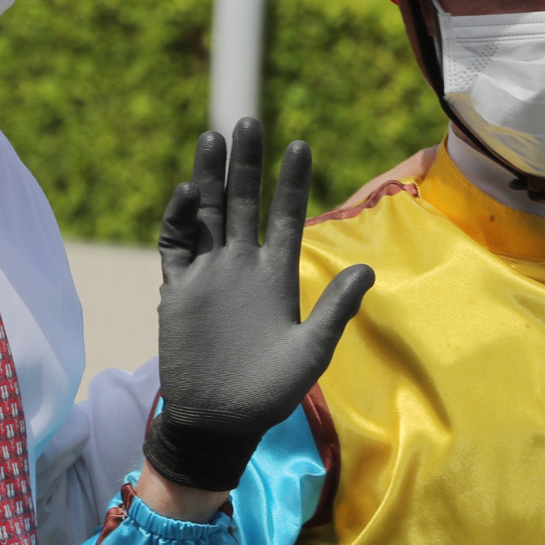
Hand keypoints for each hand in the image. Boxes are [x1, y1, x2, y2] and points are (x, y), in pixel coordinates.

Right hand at [144, 118, 374, 493]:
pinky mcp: (178, 290)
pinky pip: (175, 245)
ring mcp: (208, 275)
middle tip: (247, 122)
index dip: (291, 182)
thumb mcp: (310, 352)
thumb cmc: (270, 392)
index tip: (300, 145)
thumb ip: (335, 309)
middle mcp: (241, 265)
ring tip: (212, 139)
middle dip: (246, 164)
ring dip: (208, 178)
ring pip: (207, 213)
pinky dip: (178, 219)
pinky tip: (185, 193)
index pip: (285, 215)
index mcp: (276, 274)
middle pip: (242, 202)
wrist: (219, 422)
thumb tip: (369, 269)